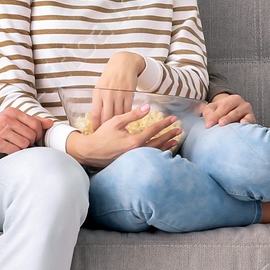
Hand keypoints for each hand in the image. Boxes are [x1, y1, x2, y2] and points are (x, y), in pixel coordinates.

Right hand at [0, 108, 51, 156]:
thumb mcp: (11, 120)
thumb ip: (31, 121)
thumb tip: (50, 123)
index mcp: (12, 112)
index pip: (36, 124)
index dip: (38, 134)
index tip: (32, 137)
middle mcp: (7, 119)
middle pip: (32, 135)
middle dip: (29, 142)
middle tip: (19, 142)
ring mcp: (1, 131)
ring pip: (25, 144)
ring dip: (21, 148)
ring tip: (11, 145)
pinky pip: (15, 151)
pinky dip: (13, 152)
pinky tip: (6, 149)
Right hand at [66, 103, 181, 168]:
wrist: (90, 151)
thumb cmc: (102, 135)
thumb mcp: (116, 121)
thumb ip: (133, 114)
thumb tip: (148, 107)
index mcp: (134, 141)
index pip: (154, 130)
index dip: (164, 124)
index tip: (174, 119)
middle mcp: (137, 151)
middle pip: (158, 142)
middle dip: (169, 135)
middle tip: (179, 129)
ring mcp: (135, 158)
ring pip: (155, 152)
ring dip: (166, 145)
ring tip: (175, 141)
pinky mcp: (132, 162)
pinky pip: (149, 157)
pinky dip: (158, 153)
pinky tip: (163, 151)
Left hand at [89, 51, 144, 128]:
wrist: (124, 64)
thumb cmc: (110, 76)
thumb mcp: (100, 87)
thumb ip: (99, 101)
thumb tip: (97, 118)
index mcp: (98, 93)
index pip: (95, 114)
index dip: (95, 126)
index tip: (96, 132)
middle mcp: (108, 95)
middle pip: (107, 118)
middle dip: (107, 128)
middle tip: (108, 135)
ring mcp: (119, 95)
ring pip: (118, 115)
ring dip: (118, 124)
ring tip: (118, 130)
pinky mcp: (129, 94)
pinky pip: (128, 110)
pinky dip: (127, 117)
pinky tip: (126, 121)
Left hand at [200, 92, 254, 127]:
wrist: (240, 116)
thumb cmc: (224, 113)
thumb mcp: (214, 109)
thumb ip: (206, 110)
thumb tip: (196, 110)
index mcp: (231, 99)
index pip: (222, 107)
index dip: (214, 116)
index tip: (208, 125)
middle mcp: (241, 103)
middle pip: (231, 110)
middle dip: (223, 118)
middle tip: (218, 124)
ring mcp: (248, 111)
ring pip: (239, 114)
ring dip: (231, 119)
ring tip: (224, 124)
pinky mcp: (252, 119)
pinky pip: (249, 120)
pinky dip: (246, 122)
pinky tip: (242, 125)